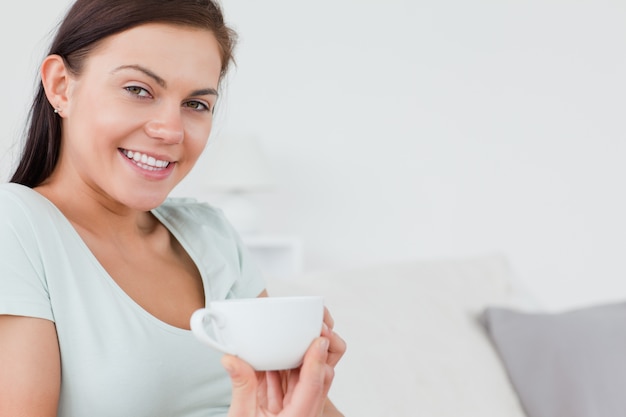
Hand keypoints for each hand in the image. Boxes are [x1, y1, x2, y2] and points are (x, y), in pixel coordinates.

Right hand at [223, 308, 345, 416]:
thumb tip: (232, 358)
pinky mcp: (285, 411)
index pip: (313, 384)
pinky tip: (271, 356)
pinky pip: (288, 386)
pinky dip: (281, 370)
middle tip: (310, 329)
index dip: (317, 359)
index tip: (319, 337)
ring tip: (289, 336)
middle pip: (316, 378)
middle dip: (313, 353)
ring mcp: (295, 412)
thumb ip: (241, 387)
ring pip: (303, 380)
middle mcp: (302, 414)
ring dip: (295, 359)